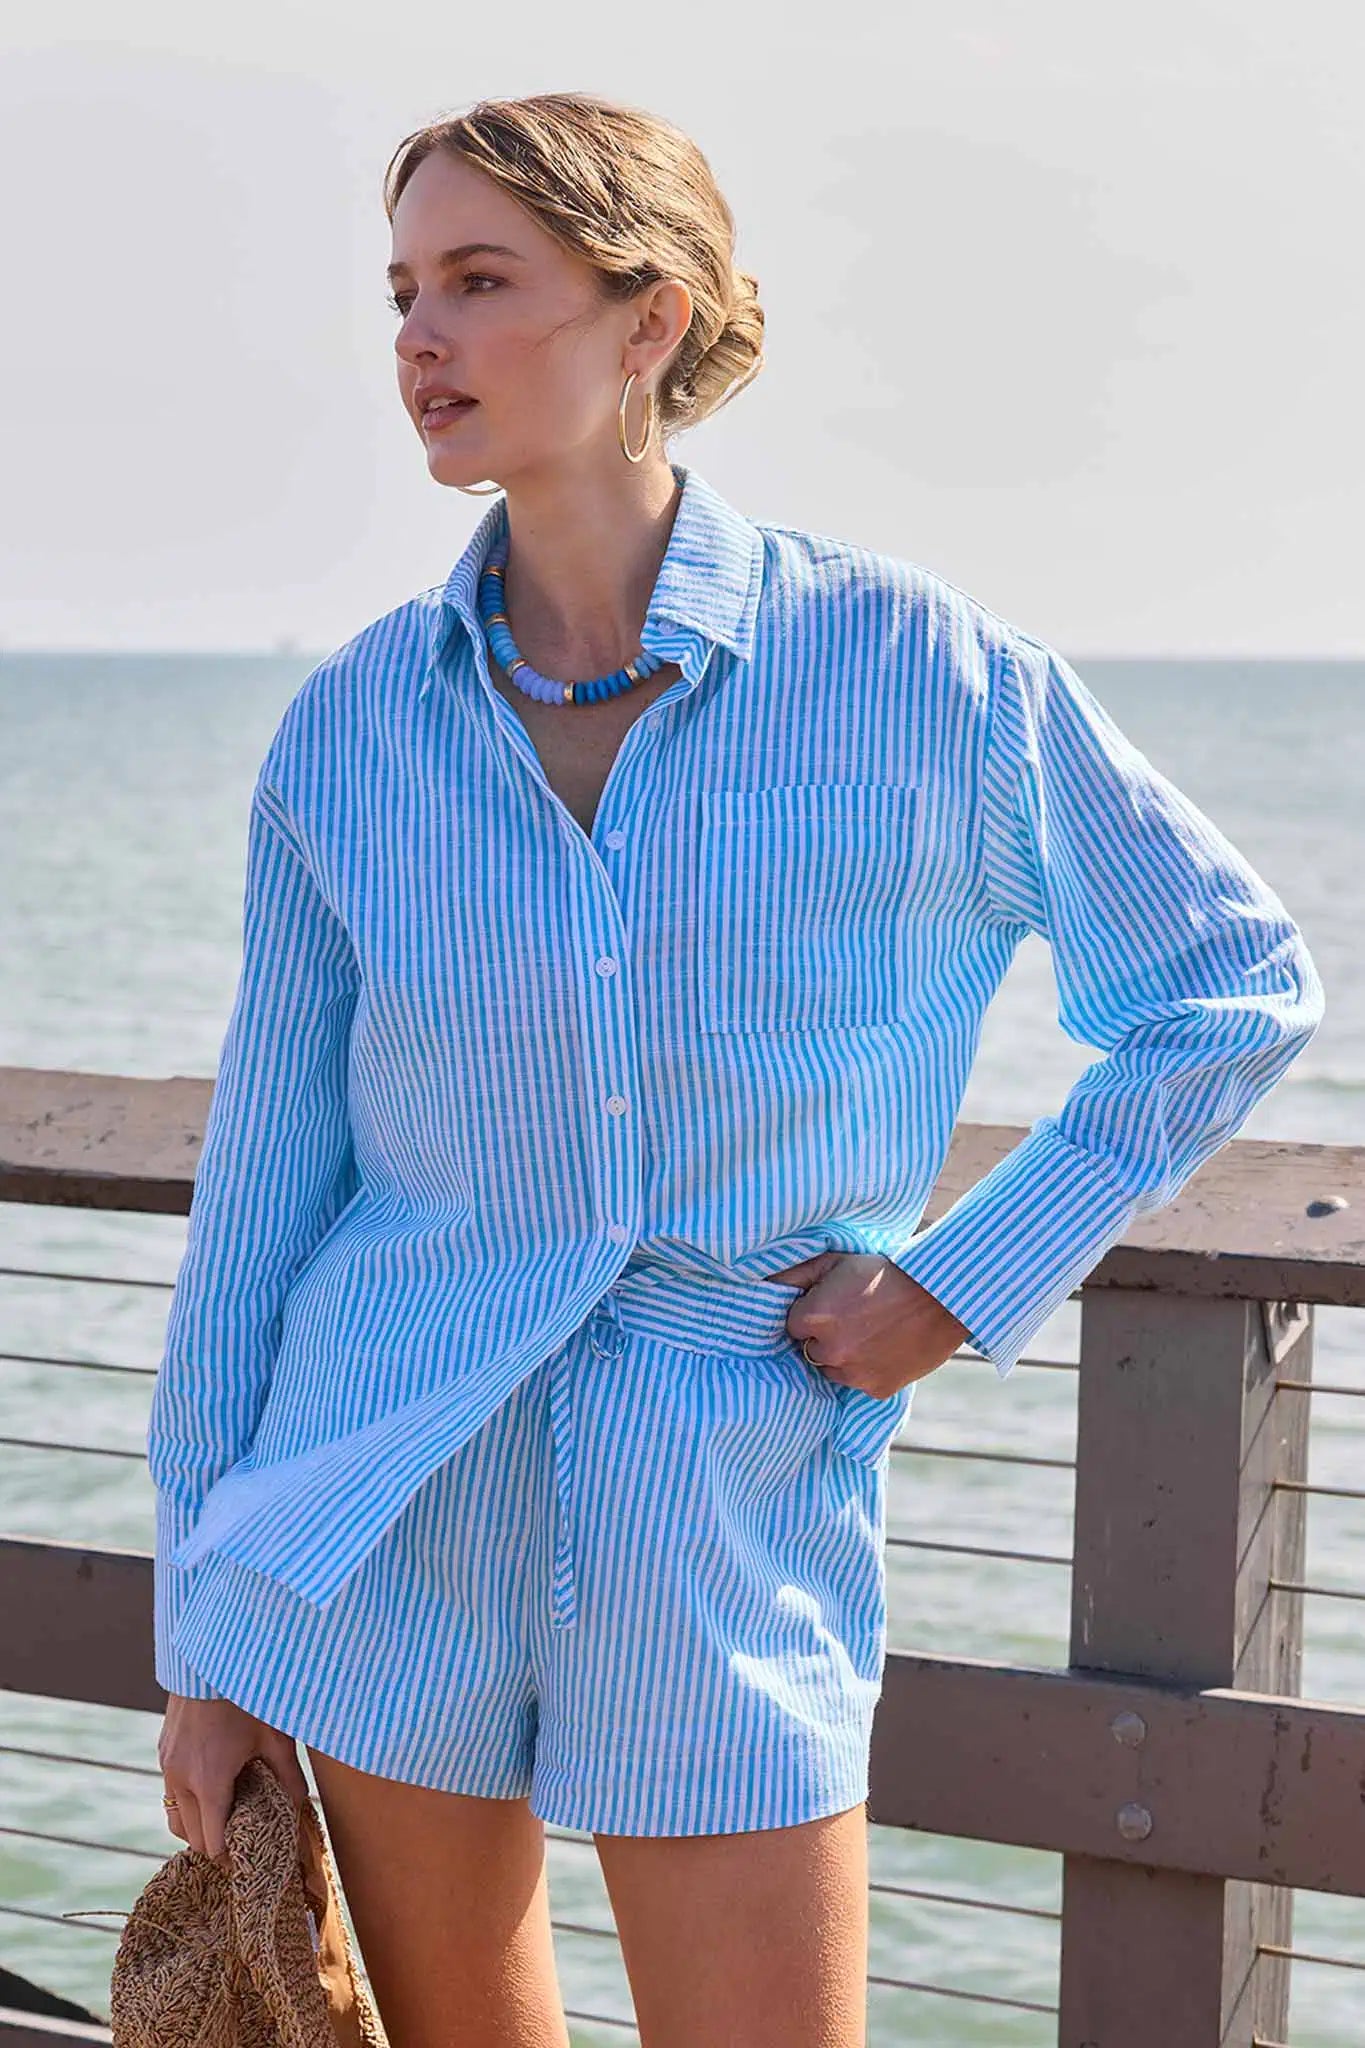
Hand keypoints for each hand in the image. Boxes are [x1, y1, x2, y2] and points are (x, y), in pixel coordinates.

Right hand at [158, 1694, 311, 1863]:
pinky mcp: (163, 1750)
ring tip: (226, 1816)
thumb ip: (289, 1778)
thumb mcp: (276, 1737)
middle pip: (192, 1837)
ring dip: (197, 1826)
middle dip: (215, 1845)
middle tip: (242, 1840)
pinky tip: (213, 1786)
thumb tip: (300, 1809)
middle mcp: (181, 1779)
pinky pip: (171, 1791)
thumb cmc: (247, 1696)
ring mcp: (167, 1765)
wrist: (211, 1658)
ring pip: (176, 1817)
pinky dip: (188, 1802)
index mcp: (209, 1783)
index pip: (212, 1843)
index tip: (248, 1860)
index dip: (230, 1857)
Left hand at [761, 1251, 970, 1397]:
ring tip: (870, 1331)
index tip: (831, 1304)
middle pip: (811, 1350)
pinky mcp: (876, 1389)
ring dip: (844, 1355)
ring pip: (833, 1369)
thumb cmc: (884, 1272)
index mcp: (814, 1318)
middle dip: (825, 1336)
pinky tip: (884, 1347)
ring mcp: (853, 1373)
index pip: (793, 1325)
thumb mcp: (835, 1261)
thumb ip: (794, 1273)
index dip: (811, 1313)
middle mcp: (830, 1350)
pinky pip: (859, 1383)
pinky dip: (868, 1369)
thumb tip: (759, 1284)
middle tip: (854, 1317)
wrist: (940, 1295)